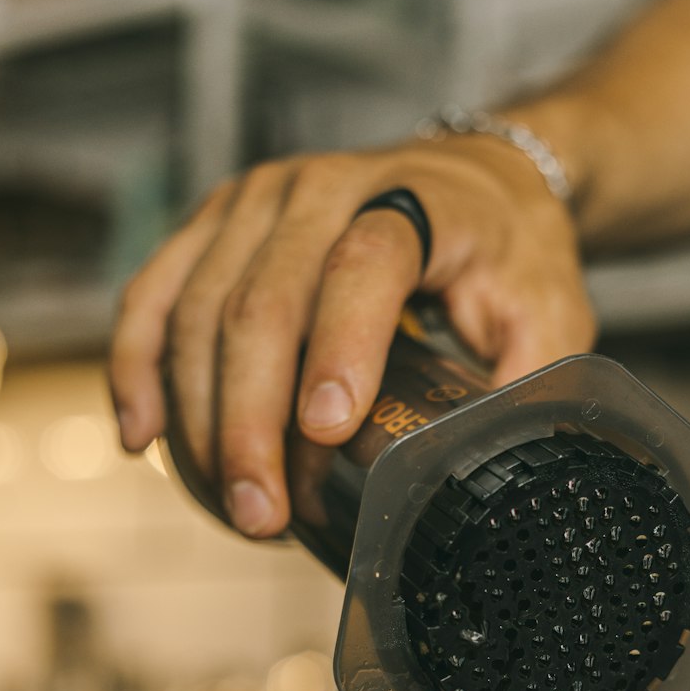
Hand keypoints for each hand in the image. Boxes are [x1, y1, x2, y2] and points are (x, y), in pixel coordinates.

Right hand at [108, 136, 595, 536]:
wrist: (474, 178)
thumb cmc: (508, 251)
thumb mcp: (550, 313)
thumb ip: (528, 385)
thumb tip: (498, 471)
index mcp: (416, 200)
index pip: (365, 265)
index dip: (340, 347)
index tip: (324, 431)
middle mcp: (322, 188)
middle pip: (262, 303)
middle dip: (251, 423)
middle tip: (262, 513)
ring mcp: (255, 203)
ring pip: (198, 310)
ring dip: (201, 420)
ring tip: (233, 507)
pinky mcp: (213, 226)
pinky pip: (154, 295)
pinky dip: (139, 367)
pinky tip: (144, 435)